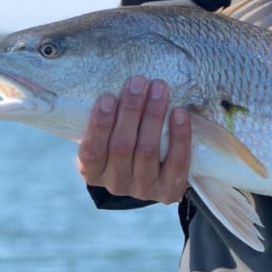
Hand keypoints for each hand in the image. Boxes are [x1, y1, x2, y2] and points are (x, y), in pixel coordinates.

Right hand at [77, 76, 190, 203]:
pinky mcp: (169, 190)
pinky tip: (180, 112)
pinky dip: (179, 136)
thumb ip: (108, 118)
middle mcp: (116, 183)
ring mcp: (143, 189)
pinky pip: (176, 162)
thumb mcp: (109, 136)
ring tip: (159, 88)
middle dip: (131, 111)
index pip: (92, 150)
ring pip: (147, 151)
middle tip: (138, 82)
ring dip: (153, 116)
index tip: (107, 97)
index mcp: (94, 171)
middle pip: (122, 146)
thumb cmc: (128, 143)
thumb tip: (111, 82)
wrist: (156, 177)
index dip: (99, 125)